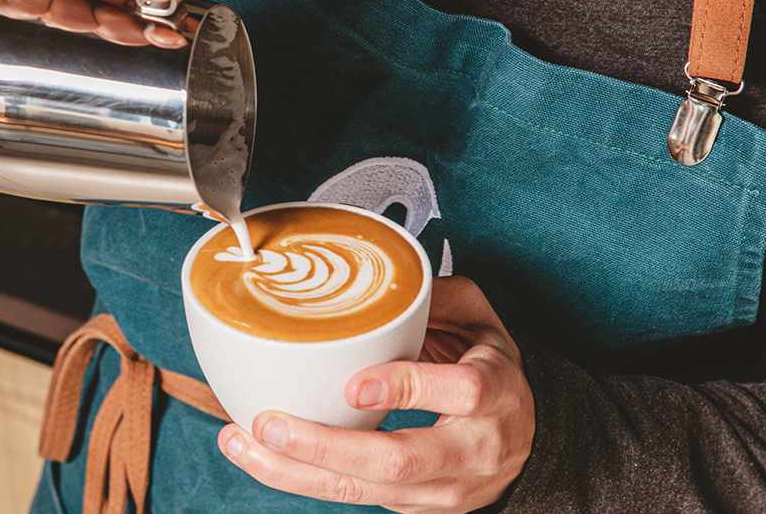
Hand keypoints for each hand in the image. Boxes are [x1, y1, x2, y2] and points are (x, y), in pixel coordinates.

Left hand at [217, 276, 534, 512]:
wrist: (526, 444)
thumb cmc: (492, 373)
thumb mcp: (483, 325)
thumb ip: (441, 297)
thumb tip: (389, 275)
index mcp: (496, 394)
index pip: (460, 393)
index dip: (407, 389)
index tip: (353, 384)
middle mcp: (473, 451)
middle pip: (398, 461)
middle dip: (326, 447)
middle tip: (270, 423)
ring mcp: (442, 489)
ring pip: (364, 490)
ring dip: (294, 471)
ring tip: (240, 441)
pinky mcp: (412, 508)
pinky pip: (352, 496)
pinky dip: (300, 478)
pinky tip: (258, 453)